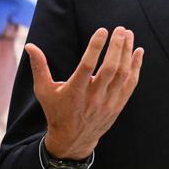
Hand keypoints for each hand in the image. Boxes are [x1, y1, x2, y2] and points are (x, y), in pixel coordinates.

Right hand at [25, 26, 143, 159]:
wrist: (72, 140)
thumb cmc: (56, 111)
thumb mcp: (44, 91)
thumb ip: (39, 67)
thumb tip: (29, 46)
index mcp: (75, 91)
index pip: (88, 66)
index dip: (95, 47)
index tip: (102, 30)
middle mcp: (94, 97)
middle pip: (110, 69)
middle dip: (117, 46)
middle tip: (120, 29)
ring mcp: (108, 102)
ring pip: (123, 74)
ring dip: (127, 53)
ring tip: (128, 34)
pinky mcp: (118, 105)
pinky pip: (131, 83)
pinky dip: (136, 66)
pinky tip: (138, 51)